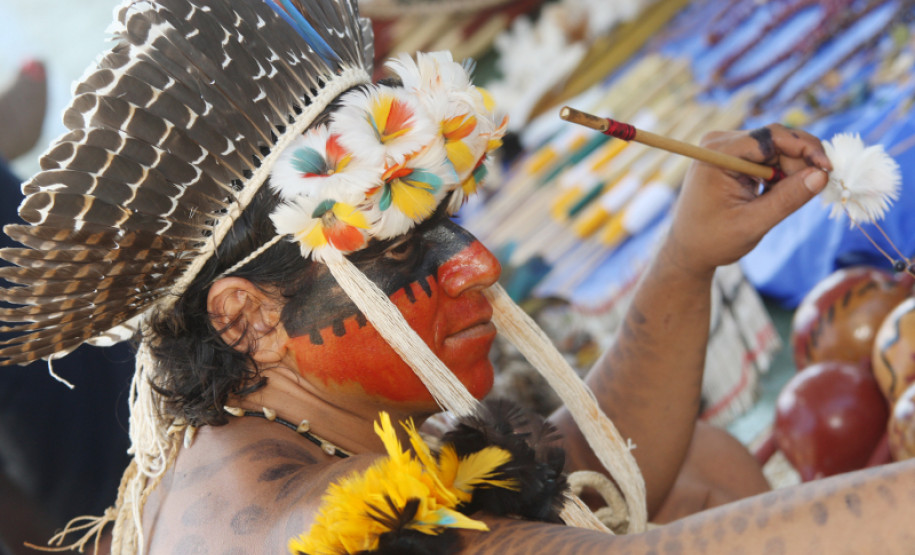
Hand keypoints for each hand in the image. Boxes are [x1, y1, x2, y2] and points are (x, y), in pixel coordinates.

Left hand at [663, 124, 830, 277]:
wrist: (687, 249)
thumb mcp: (752, 224)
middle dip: (799, 164)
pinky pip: (768, 157)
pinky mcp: (733, 157)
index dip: (804, 148)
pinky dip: (779, 176)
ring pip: (776, 149)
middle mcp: (720, 143)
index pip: (771, 136)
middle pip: (776, 140)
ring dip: (789, 172)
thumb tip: (821, 176)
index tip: (828, 169)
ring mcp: (726, 148)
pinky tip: (770, 197)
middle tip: (808, 192)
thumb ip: (786, 200)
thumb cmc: (712, 240)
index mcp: (718, 154)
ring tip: (777, 202)